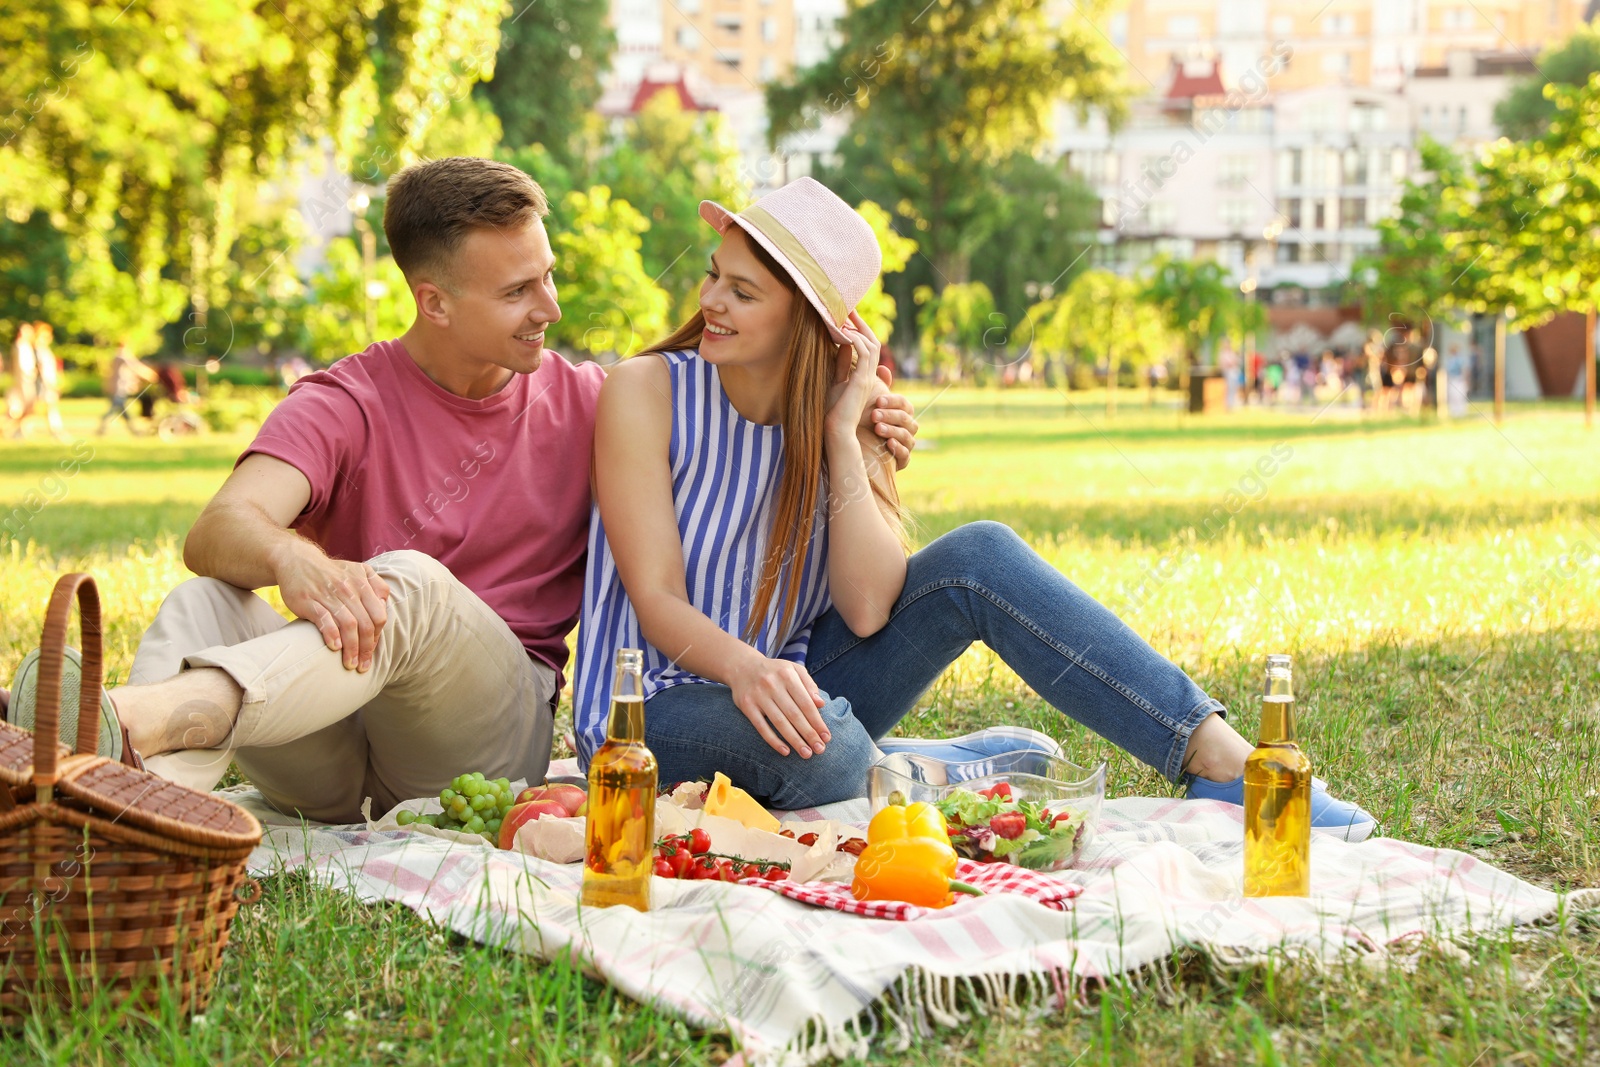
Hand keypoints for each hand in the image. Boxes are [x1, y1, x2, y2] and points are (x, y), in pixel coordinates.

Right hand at [274, 546, 390, 671]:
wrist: (296, 559)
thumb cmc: (331, 571)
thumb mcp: (358, 570)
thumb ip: (376, 585)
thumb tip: (384, 606)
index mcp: (363, 584)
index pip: (379, 616)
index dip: (377, 636)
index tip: (371, 651)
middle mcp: (348, 589)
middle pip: (366, 624)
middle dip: (366, 649)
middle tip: (363, 666)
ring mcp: (329, 595)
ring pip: (348, 625)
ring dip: (352, 649)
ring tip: (350, 664)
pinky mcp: (309, 601)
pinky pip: (324, 620)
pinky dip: (331, 635)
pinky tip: (335, 647)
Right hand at [727, 655, 831, 757]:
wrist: (742, 666)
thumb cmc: (775, 672)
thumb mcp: (793, 669)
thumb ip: (809, 685)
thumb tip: (821, 704)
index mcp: (787, 675)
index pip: (806, 702)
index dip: (817, 721)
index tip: (827, 737)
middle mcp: (772, 684)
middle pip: (794, 714)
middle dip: (809, 734)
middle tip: (820, 749)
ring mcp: (758, 695)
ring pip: (779, 722)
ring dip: (794, 740)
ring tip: (806, 754)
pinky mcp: (746, 706)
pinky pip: (761, 727)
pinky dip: (773, 740)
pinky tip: (785, 751)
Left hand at [825, 310, 882, 444]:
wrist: (836, 431)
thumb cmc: (832, 412)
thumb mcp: (834, 381)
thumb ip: (840, 365)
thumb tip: (839, 345)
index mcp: (862, 376)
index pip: (866, 347)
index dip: (858, 330)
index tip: (846, 316)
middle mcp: (868, 375)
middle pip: (872, 342)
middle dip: (860, 324)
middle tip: (848, 308)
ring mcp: (867, 378)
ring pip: (871, 345)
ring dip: (858, 329)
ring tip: (845, 316)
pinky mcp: (862, 381)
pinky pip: (866, 354)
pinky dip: (856, 340)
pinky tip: (844, 332)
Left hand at [864, 364, 917, 470]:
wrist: (854, 451)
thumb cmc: (860, 423)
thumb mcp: (864, 403)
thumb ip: (873, 385)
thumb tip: (882, 368)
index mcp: (901, 412)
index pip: (904, 404)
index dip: (893, 401)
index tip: (878, 400)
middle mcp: (907, 428)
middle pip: (906, 419)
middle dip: (891, 416)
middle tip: (874, 415)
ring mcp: (906, 445)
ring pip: (907, 436)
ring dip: (893, 431)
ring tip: (878, 428)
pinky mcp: (903, 461)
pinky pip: (906, 455)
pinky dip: (898, 449)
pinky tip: (887, 444)